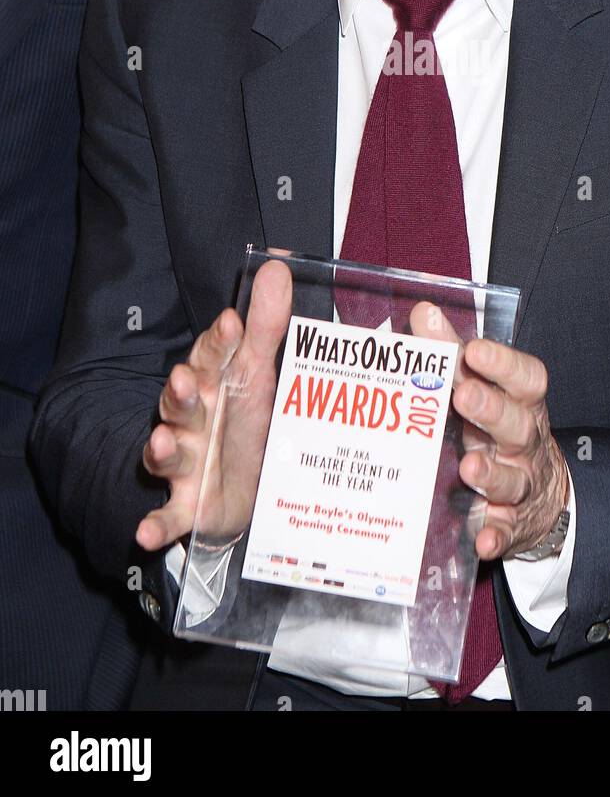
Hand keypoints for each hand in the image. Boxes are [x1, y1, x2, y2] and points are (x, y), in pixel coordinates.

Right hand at [136, 258, 291, 552]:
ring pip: (168, 450)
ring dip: (161, 447)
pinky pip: (167, 514)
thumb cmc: (246, 421)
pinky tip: (145, 532)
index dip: (219, 341)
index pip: (212, 357)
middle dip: (181, 392)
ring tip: (159, 442)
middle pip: (181, 401)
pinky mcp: (187, 503)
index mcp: (214, 383)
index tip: (231, 323)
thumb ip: (267, 323)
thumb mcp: (259, 372)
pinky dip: (156, 523)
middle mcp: (194, 419)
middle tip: (185, 380)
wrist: (241, 489)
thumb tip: (277, 263)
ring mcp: (187, 460)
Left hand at [450, 336, 568, 559]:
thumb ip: (450, 350)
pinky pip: (507, 531)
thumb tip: (422, 311)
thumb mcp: (480, 386)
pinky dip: (497, 534)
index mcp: (519, 403)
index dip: (504, 363)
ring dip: (492, 474)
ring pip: (514, 479)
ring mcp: (520, 484)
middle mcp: (523, 442)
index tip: (475, 350)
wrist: (542, 492)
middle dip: (492, 410)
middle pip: (518, 425)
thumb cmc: (496, 427)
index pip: (525, 378)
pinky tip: (481, 538)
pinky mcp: (512, 523)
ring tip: (469, 469)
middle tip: (464, 397)